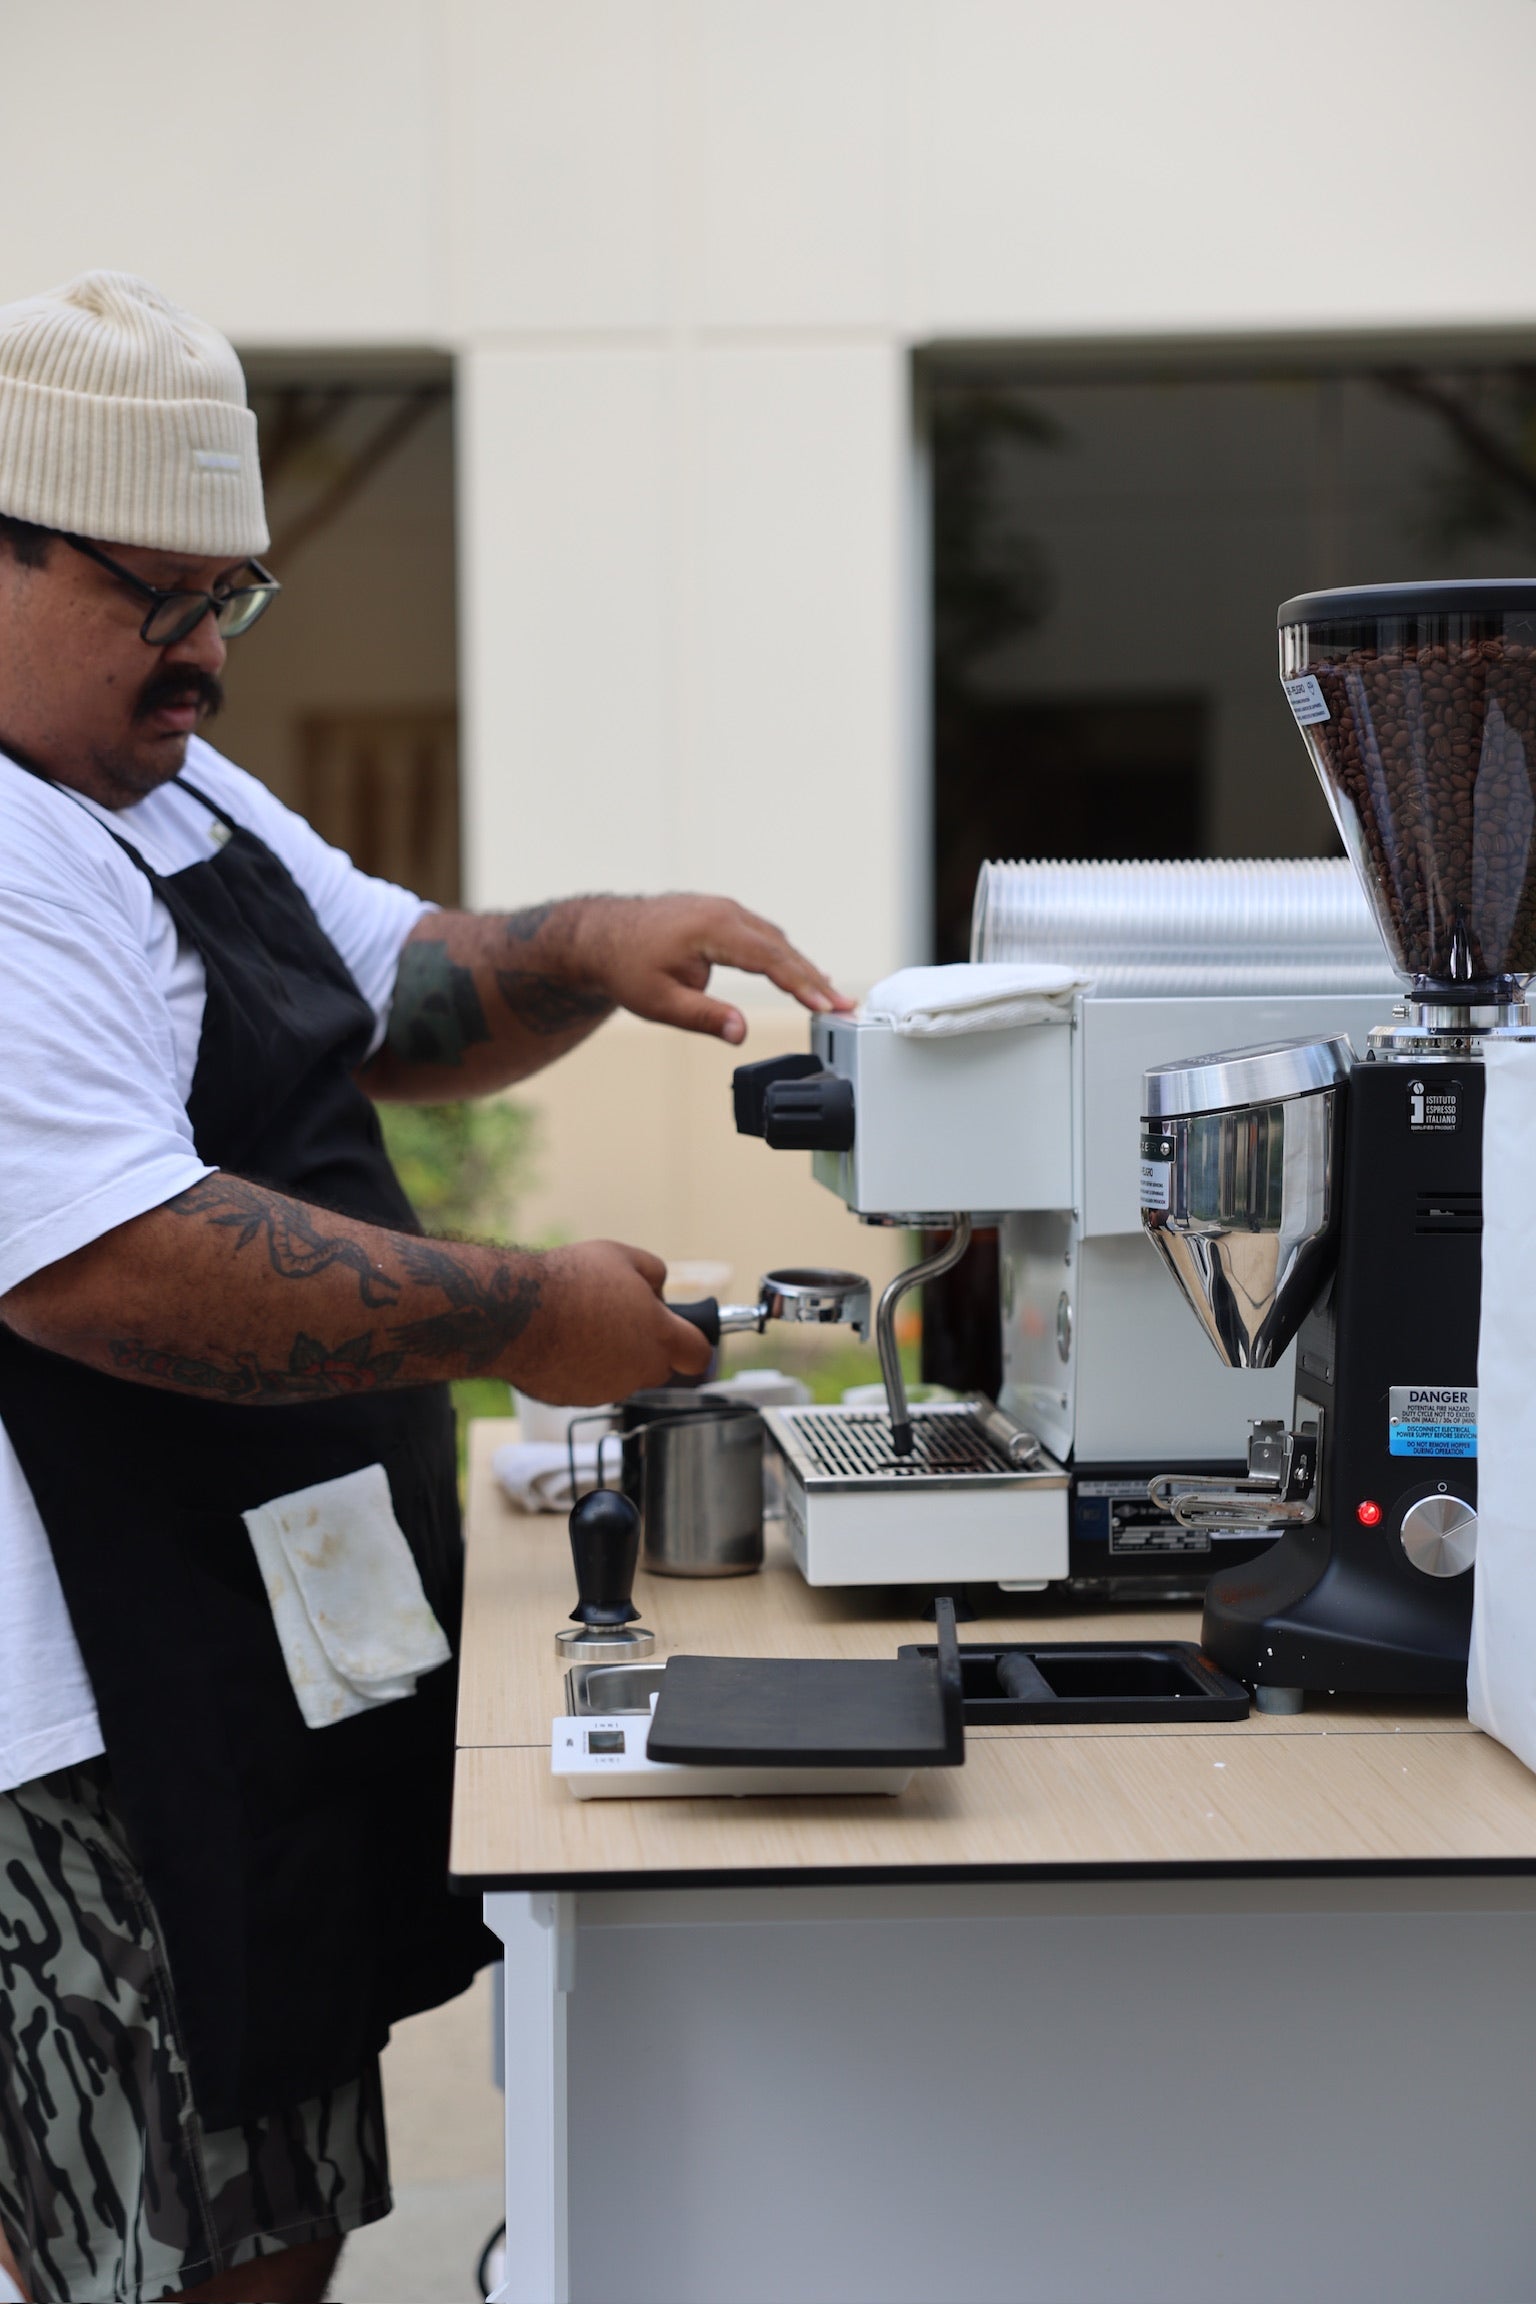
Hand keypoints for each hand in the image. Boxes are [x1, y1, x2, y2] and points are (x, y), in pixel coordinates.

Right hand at [512, 1240, 712, 1403]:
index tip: (686, 1336)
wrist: (514, 1314)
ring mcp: (606, 1389)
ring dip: (612, 1357)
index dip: (695, 1343)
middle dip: (648, 1346)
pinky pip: (588, 1385)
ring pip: (622, 1376)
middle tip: (620, 1318)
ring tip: (582, 1325)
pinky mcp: (575, 1400)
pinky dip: (581, 1369)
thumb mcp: (621, 1256)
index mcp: (659, 1335)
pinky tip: (561, 1343)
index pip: (698, 1354)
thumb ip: (652, 1273)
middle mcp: (638, 1370)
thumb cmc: (567, 1282)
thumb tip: (657, 1290)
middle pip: (659, 1366)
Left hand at [574, 894, 854, 1044]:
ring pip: (776, 942)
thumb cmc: (626, 966)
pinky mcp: (724, 916)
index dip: (802, 985)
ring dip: (804, 969)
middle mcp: (726, 912)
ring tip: (831, 999)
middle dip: (816, 980)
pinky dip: (786, 958)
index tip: (827, 1006)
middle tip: (846, 1008)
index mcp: (713, 929)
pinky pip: (764, 937)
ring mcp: (726, 910)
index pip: (771, 959)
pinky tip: (802, 975)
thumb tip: (740, 1035)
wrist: (601, 935)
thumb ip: (704, 1018)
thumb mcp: (660, 1002)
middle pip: (782, 949)